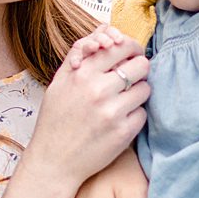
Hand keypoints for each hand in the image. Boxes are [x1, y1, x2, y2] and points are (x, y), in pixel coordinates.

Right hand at [30, 27, 149, 191]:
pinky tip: (119, 121)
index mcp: (81, 74)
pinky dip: (134, 115)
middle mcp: (97, 90)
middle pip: (141, 65)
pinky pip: (143, 113)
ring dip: (138, 93)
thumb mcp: (58, 84)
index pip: (120, 47)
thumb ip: (80, 59)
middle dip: (139, 70)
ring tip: (123, 102)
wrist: (53, 161)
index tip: (131, 55)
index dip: (131, 49)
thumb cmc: (55, 120)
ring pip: (145, 89)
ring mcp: (112, 112)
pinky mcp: (123, 132)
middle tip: (131, 78)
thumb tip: (104, 36)